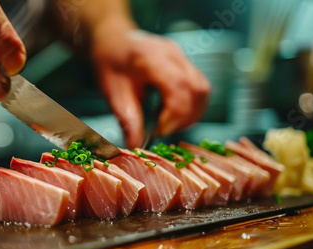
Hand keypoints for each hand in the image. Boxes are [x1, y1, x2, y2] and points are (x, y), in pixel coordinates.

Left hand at [92, 25, 209, 147]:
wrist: (114, 39)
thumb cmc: (110, 62)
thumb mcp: (112, 92)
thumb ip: (127, 118)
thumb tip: (137, 145)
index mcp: (151, 56)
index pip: (179, 85)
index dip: (175, 114)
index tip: (159, 131)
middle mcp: (173, 53)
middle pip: (197, 89)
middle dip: (184, 118)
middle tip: (161, 130)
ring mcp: (182, 57)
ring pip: (203, 90)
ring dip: (189, 115)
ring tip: (165, 123)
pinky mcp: (186, 64)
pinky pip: (199, 89)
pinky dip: (189, 107)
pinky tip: (169, 113)